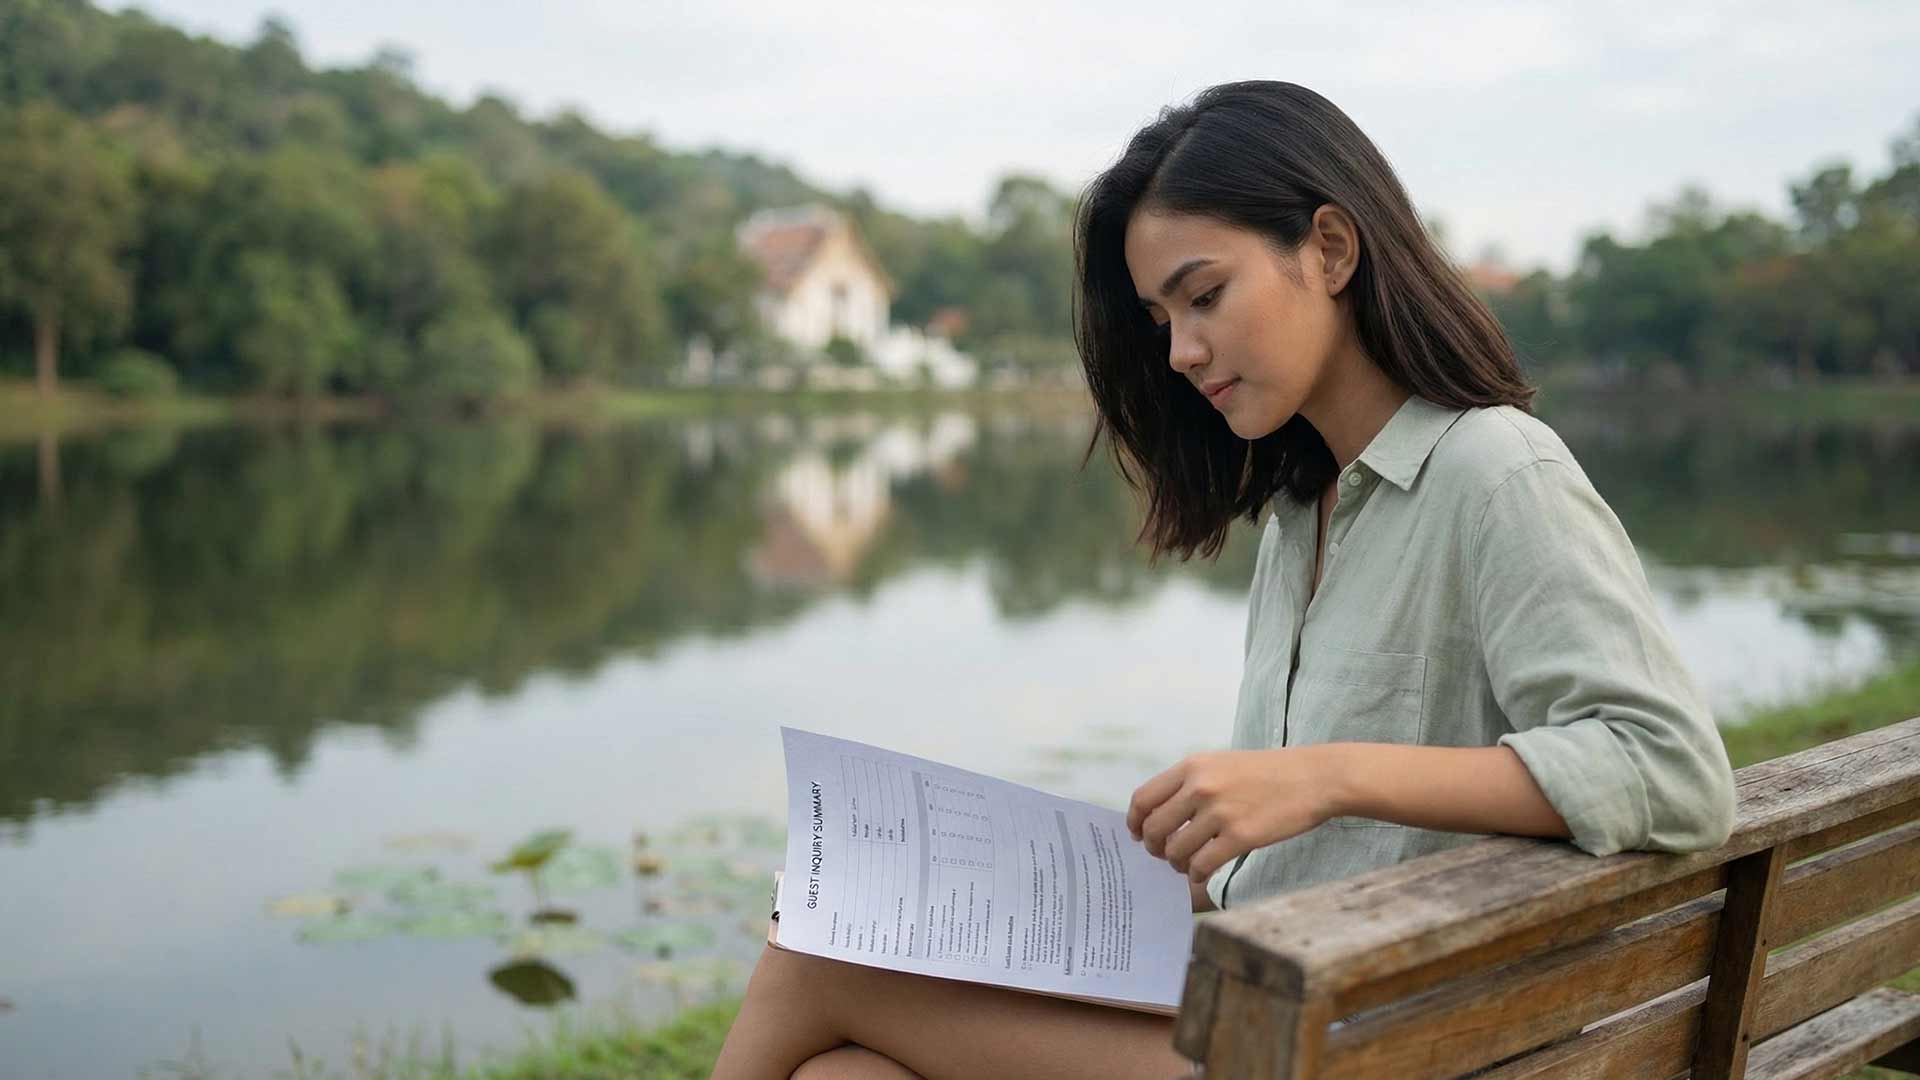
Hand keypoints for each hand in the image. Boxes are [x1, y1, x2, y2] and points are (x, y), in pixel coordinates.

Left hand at [1127, 748, 1341, 882]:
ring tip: (1189, 864)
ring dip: (1177, 864)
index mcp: (1192, 766)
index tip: (1137, 835)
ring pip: (1175, 851)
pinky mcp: (1241, 836)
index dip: (1135, 822)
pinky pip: (1202, 865)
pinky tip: (1204, 873)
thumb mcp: (1222, 764)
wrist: (1314, 777)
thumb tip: (1158, 815)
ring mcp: (1220, 812)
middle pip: (1154, 829)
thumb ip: (1190, 784)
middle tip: (1165, 855)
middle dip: (1155, 848)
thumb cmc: (1267, 773)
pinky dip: (1197, 874)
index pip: (1143, 799)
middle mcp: (1200, 787)